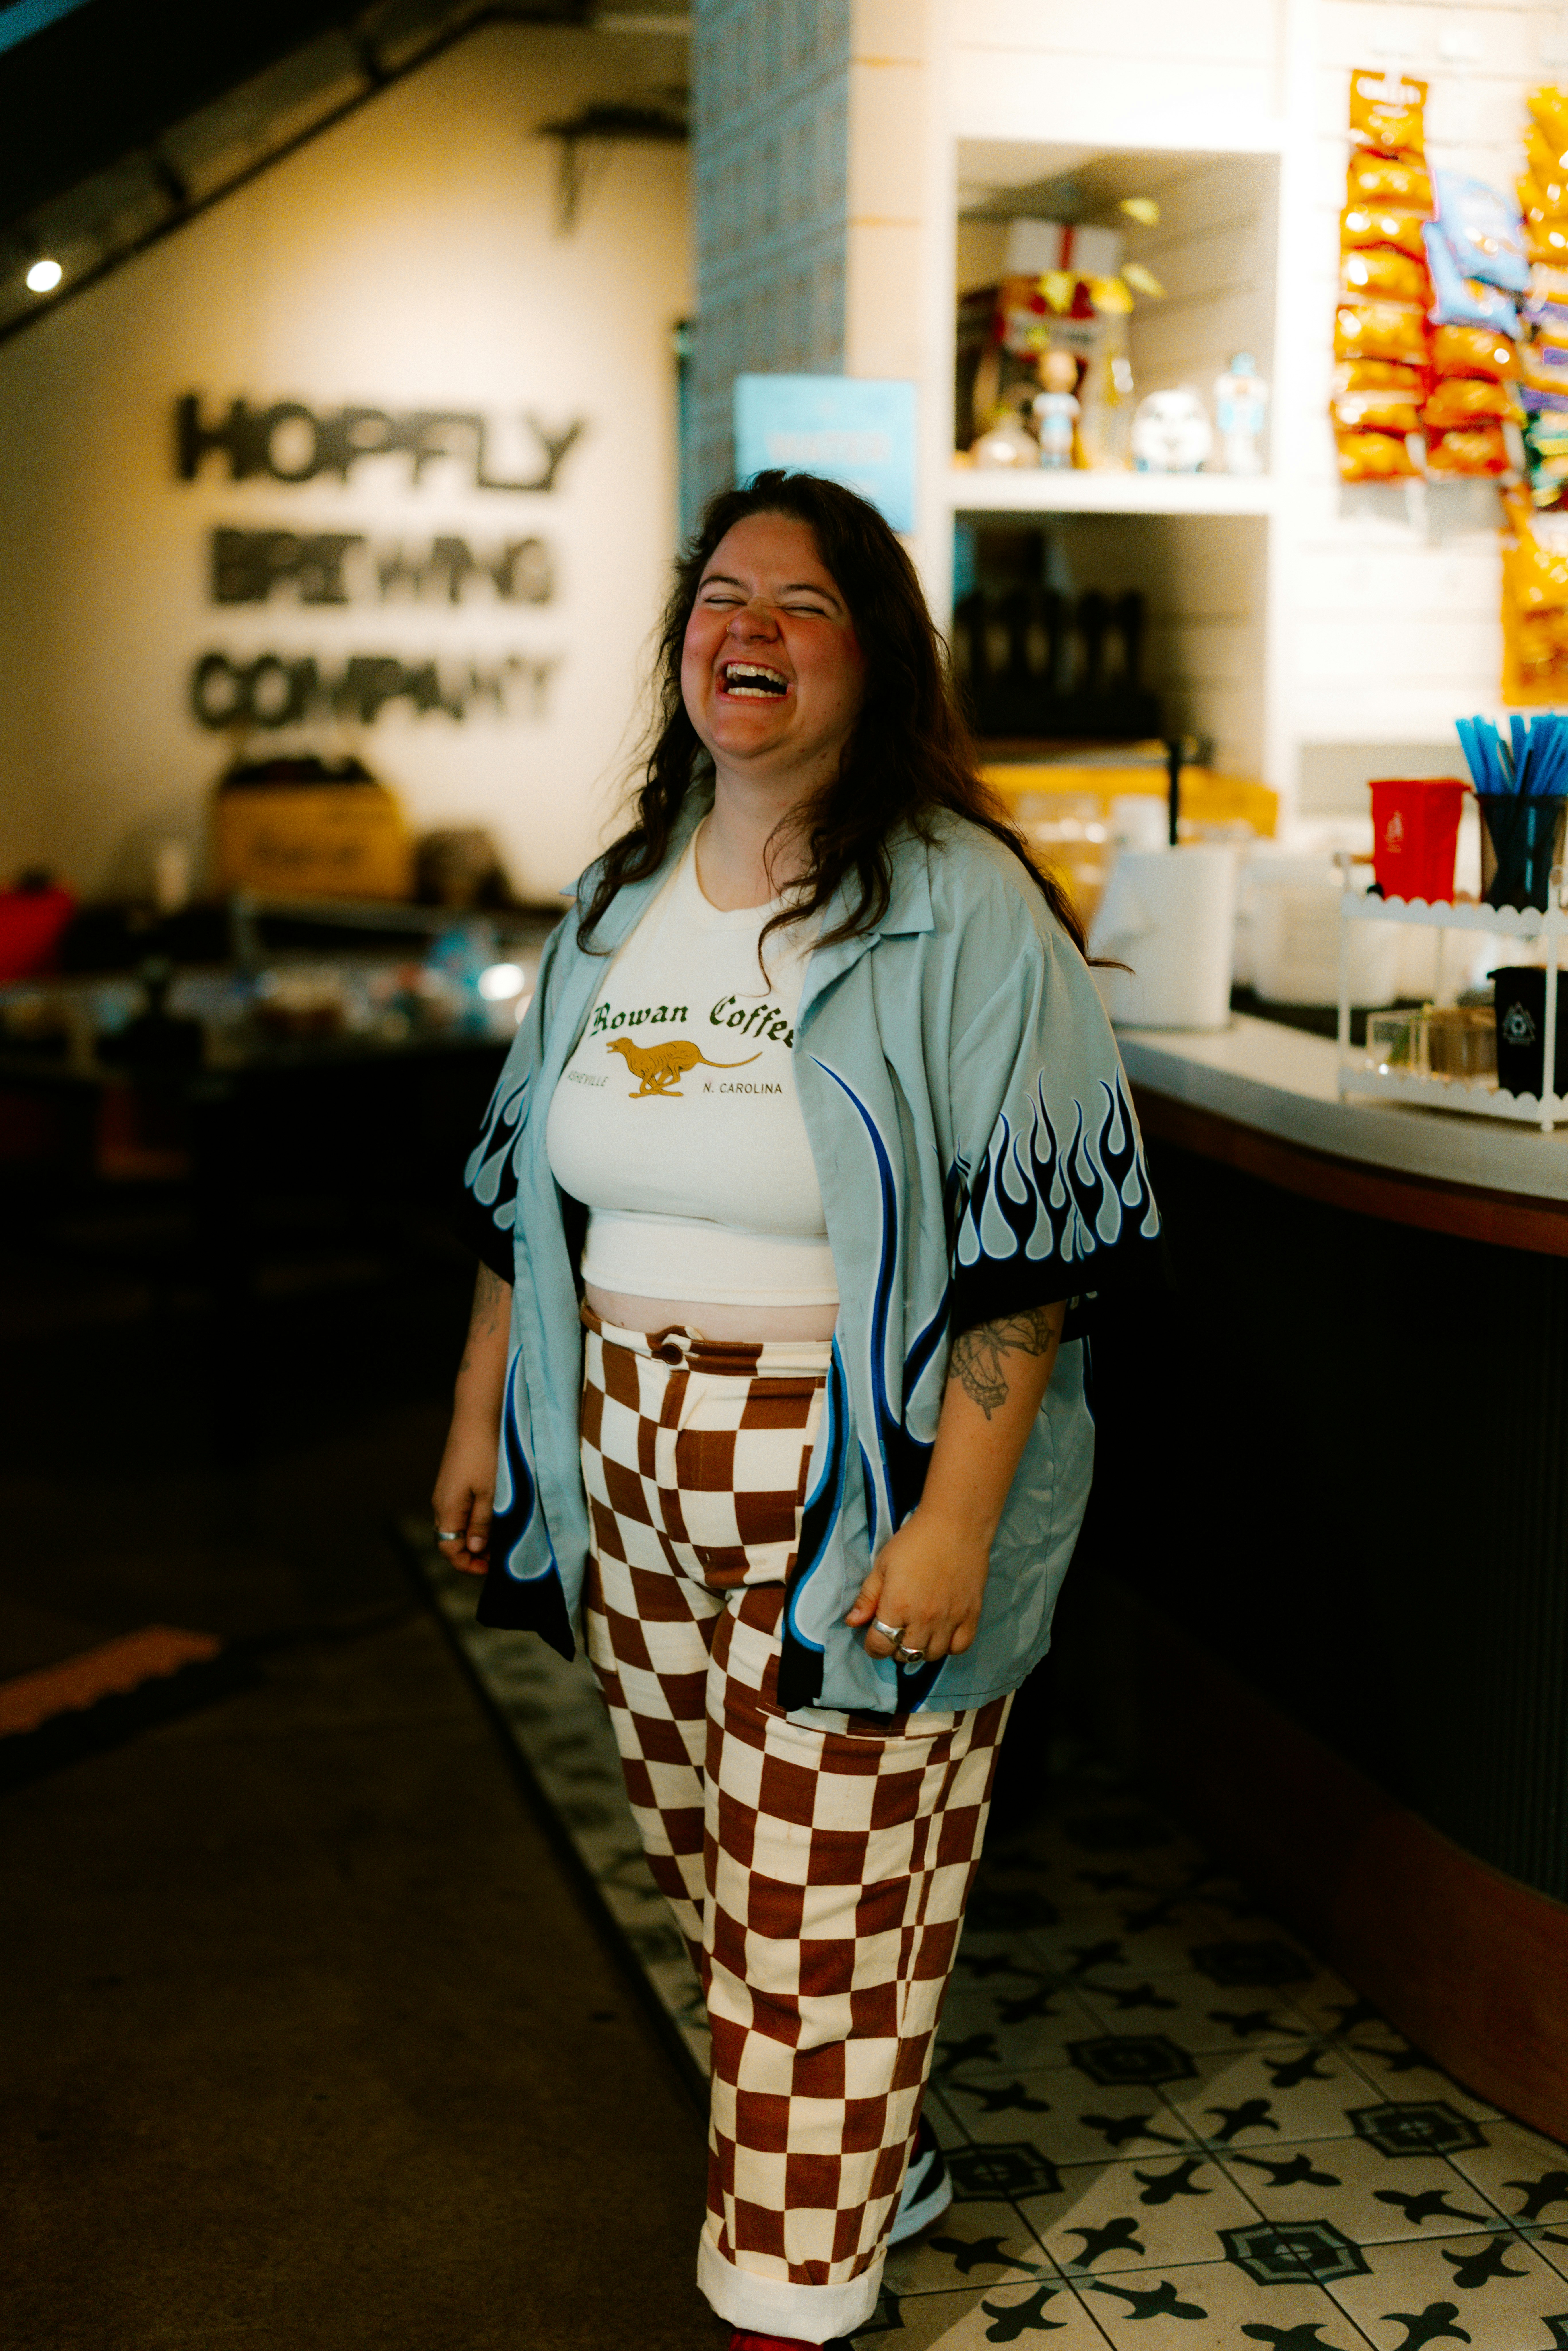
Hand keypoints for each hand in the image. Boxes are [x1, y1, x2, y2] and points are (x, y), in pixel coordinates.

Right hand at [431, 1411, 498, 1575]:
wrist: (477, 1418)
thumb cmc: (485, 1454)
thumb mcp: (489, 1493)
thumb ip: (481, 1524)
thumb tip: (475, 1550)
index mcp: (447, 1510)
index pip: (449, 1550)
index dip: (468, 1564)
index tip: (491, 1567)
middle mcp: (441, 1503)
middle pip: (450, 1540)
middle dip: (473, 1553)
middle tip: (499, 1556)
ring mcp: (446, 1492)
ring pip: (456, 1526)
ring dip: (475, 1537)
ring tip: (499, 1538)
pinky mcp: (453, 1482)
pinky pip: (459, 1511)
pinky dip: (474, 1521)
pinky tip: (492, 1517)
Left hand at [845, 1509, 990, 1666]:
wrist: (955, 1525)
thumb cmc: (914, 1541)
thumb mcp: (882, 1565)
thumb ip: (868, 1597)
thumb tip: (852, 1622)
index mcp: (898, 1605)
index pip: (880, 1645)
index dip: (873, 1647)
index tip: (873, 1639)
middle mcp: (924, 1618)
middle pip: (906, 1654)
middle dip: (894, 1648)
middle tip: (895, 1632)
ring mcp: (950, 1619)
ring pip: (932, 1655)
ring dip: (920, 1649)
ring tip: (917, 1633)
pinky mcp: (971, 1615)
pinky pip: (960, 1647)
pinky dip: (949, 1647)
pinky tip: (942, 1634)